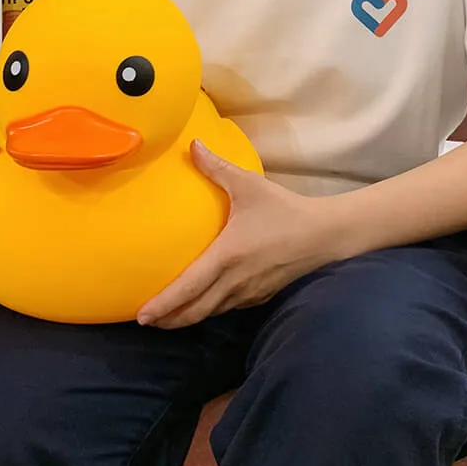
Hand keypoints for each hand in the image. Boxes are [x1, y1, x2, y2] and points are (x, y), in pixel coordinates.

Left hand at [137, 140, 345, 328]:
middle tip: (146, 320)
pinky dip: (210, 310)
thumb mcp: (249, 184)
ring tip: (169, 316)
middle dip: (169, 320)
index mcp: (226, 257)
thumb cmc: (284, 208)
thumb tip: (192, 145)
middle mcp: (234, 282)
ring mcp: (249, 293)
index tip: (142, 315)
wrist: (324, 234)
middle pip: (195, 312)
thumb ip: (217, 167)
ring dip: (188, 318)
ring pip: (212, 313)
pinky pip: (228, 308)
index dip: (163, 305)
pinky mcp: (261, 295)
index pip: (187, 289)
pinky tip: (205, 302)